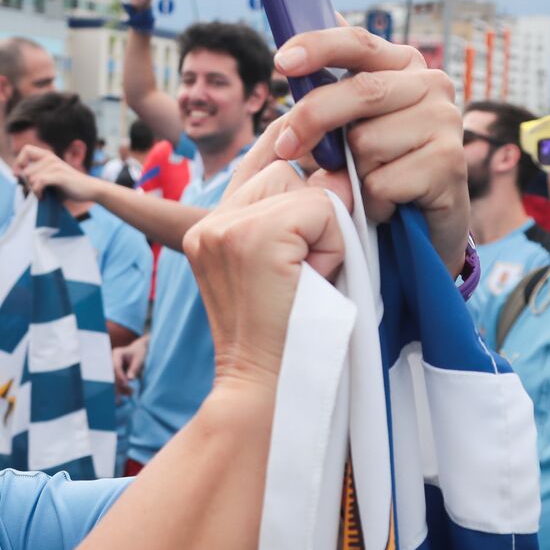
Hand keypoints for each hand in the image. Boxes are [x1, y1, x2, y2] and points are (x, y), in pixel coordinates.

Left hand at [14, 145, 102, 201]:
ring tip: (41, 195)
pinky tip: (43, 197)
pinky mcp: (59, 175)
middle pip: (25, 170)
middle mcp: (50, 158)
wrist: (89, 189)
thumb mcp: (51, 178)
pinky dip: (38, 192)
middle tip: (34, 193)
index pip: (25, 149)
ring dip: (33, 190)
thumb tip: (18, 180)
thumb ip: (36, 177)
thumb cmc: (69, 186)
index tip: (20, 176)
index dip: (19, 162)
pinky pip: (39, 182)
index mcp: (48, 156)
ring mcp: (55, 166)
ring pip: (30, 177)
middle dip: (26, 184)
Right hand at [113, 336, 148, 393]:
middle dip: (119, 386)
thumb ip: (134, 368)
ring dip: (121, 390)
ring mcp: (114, 368)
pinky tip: (123, 397)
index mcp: (117, 354)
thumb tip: (129, 379)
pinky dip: (122, 389)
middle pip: (114, 375)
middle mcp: (113, 361)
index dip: (120, 376)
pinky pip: (118, 383)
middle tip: (125, 395)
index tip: (126, 384)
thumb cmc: (140, 353)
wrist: (140, 350)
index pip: (116, 366)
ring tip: (128, 396)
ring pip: (115, 381)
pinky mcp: (118, 374)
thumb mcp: (139, 359)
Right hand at [186, 161, 344, 392]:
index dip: (297, 156)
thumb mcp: (292, 267)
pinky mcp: (246, 236)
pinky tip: (313, 280)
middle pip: (284, 167)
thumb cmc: (294, 338)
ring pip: (302, 184)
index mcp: (212, 229)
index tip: (326, 182)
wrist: (272, 393)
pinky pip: (318, 208)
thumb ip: (301, 216)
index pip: (259, 159)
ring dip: (323, 229)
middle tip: (308, 271)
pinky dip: (331, 245)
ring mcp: (222, 227)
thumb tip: (340, 169)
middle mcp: (209, 223)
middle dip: (314, 210)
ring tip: (308, 277)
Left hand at [263, 20, 467, 273]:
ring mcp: (445, 120)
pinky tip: (387, 205)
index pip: (358, 43)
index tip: (280, 63)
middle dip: (313, 119)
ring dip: (353, 174)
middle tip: (286, 147)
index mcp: (402, 65)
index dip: (318, 47)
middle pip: (361, 91)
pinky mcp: (449, 162)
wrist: (424, 228)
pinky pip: (381, 182)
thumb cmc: (379, 169)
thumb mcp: (351, 126)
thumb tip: (301, 43)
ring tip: (370, 183)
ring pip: (367, 142)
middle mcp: (432, 83)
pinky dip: (371, 202)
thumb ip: (331, 89)